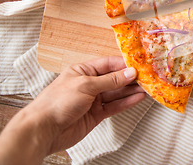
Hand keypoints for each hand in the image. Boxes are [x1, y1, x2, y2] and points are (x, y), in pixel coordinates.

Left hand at [0, 56, 145, 164]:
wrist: (43, 129)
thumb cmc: (56, 102)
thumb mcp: (85, 85)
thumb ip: (109, 80)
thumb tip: (129, 73)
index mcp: (83, 71)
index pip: (108, 64)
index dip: (124, 64)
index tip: (139, 64)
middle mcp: (89, 84)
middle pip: (114, 78)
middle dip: (131, 78)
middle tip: (148, 76)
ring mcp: (93, 100)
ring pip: (117, 93)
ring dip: (132, 90)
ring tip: (148, 87)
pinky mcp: (96, 114)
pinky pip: (114, 106)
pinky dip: (126, 102)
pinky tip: (138, 98)